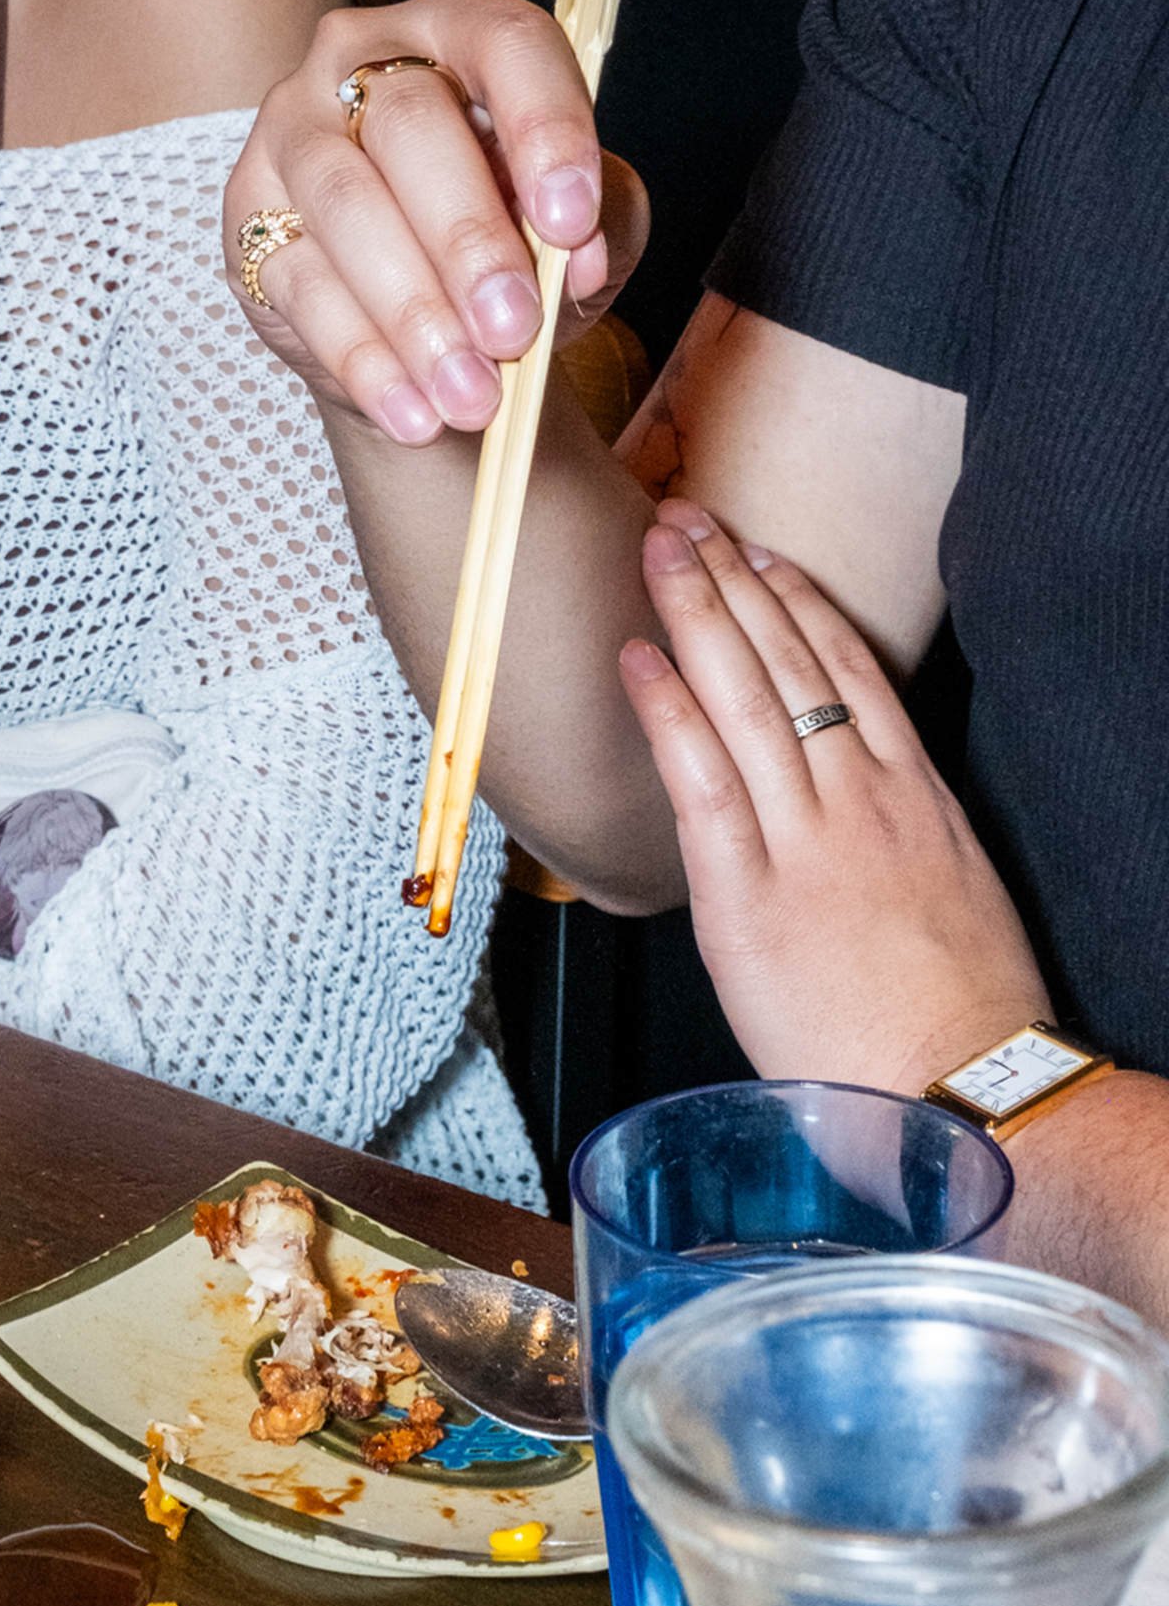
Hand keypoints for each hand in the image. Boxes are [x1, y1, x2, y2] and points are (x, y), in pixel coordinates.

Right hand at [224, 0, 648, 443]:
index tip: (573, 223)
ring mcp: (291, 131)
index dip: (544, 128)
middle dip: (467, 238)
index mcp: (462, 30)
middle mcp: (360, 58)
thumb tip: (578, 254)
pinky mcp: (249, 216)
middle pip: (408, 124)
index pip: (506, 45)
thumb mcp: (585, 222)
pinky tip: (415, 412)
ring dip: (414, 312)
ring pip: (346, 205)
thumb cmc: (514, 236)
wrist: (428, 311)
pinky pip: (301, 285)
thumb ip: (603, 222)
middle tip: (515, 331)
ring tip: (474, 397)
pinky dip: (366, 359)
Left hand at [618, 504, 1049, 1090]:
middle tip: (689, 516)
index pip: (851, 670)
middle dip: (732, 580)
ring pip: (746, 700)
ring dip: (696, 613)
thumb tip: (862, 808)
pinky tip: (640, 659)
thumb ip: (901, 835)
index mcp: (915, 797)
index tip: (761, 554)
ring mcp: (806, 843)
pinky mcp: (752, 897)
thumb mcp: (953, 892)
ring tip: (659, 550)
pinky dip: (668, 713)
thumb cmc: (960, 1016)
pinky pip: (703, 784)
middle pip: (789, 663)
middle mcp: (862, 802)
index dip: (797, 602)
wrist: (964, 1089)